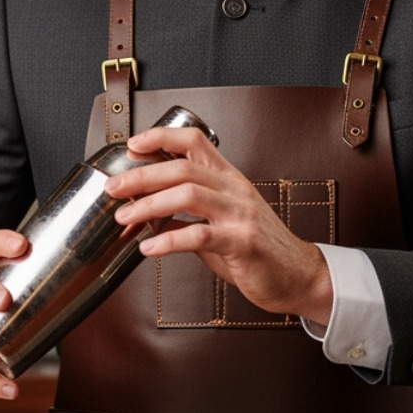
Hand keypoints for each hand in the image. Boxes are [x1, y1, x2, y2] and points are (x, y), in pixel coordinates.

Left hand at [105, 126, 332, 324]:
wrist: (299, 276)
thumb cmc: (260, 250)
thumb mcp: (224, 223)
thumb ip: (190, 216)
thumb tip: (150, 214)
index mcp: (230, 180)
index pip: (195, 142)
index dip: (161, 137)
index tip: (133, 144)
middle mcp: (236, 190)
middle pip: (183, 168)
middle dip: (141, 175)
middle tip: (114, 187)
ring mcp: (241, 215)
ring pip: (189, 195)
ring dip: (149, 204)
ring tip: (124, 216)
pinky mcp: (243, 243)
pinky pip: (200, 236)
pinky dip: (168, 241)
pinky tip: (149, 249)